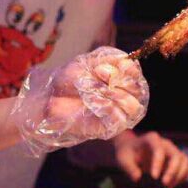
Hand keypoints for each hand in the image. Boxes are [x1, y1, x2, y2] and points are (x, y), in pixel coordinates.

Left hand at [12, 47, 149, 154]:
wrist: (48, 99)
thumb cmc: (68, 81)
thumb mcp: (88, 62)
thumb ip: (109, 59)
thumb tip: (127, 62)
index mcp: (120, 80)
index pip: (136, 74)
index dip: (129, 68)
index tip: (112, 64)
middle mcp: (123, 96)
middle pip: (139, 89)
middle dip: (120, 79)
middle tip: (99, 74)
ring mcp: (118, 114)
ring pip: (133, 106)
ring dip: (116, 94)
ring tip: (96, 90)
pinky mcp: (109, 128)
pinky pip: (118, 119)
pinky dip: (107, 107)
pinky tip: (92, 102)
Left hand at [113, 131, 187, 187]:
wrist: (133, 150)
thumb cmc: (127, 154)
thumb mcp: (123, 159)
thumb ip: (129, 168)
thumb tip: (137, 178)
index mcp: (152, 139)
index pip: (159, 150)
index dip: (158, 163)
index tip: (154, 177)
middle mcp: (166, 144)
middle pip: (177, 156)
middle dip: (173, 171)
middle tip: (164, 184)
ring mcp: (173, 151)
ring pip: (185, 161)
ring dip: (180, 175)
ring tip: (169, 187)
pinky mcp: (178, 159)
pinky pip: (187, 166)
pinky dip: (184, 176)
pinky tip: (173, 185)